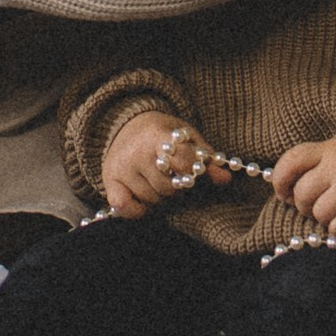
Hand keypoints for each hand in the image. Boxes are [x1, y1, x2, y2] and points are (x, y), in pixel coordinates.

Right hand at [100, 108, 227, 216]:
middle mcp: (136, 152)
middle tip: (177, 179)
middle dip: (178, 188)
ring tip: (160, 182)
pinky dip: (139, 210)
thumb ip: (205, 157)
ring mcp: (121, 169)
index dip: (195, 173)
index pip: (183, 162)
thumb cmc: (162, 133)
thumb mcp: (186, 137)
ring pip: (152, 200)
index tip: (195, 173)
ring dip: (162, 198)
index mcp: (157, 135)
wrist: (125, 125)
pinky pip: (127, 209)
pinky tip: (145, 199)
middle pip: (168, 188)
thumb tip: (225, 179)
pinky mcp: (109, 182)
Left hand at [270, 134, 335, 237]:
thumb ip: (315, 165)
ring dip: (324, 219)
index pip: (291, 161)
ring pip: (318, 213)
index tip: (283, 193)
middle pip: (302, 193)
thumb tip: (286, 193)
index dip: (280, 180)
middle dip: (305, 206)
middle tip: (318, 205)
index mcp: (330, 148)